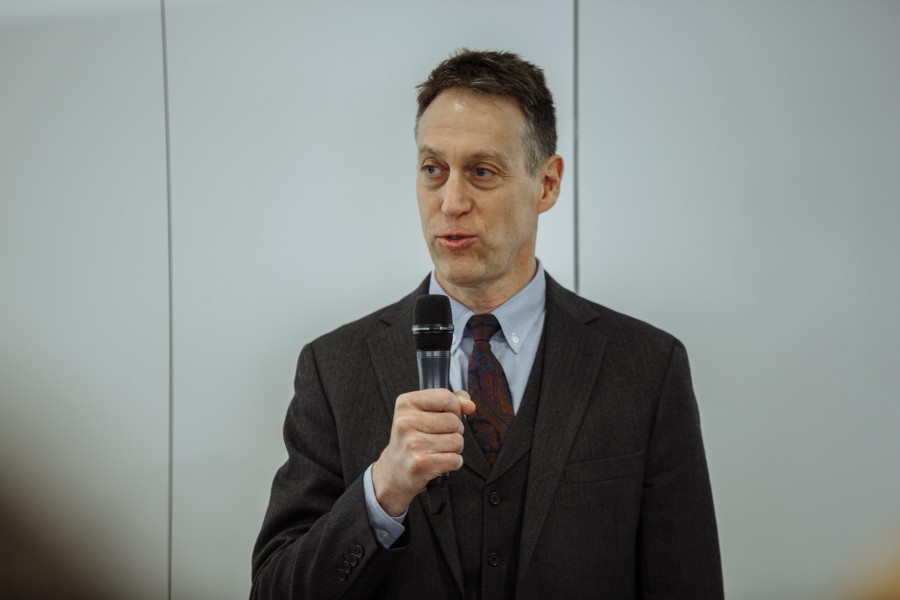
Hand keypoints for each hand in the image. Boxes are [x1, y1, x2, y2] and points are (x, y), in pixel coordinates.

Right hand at [372, 389, 475, 515]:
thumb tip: (470, 405)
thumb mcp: (425, 412)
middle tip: (439, 436)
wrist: (395, 469)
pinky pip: (455, 459)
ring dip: (454, 448)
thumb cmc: (414, 438)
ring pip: (457, 441)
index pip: (445, 397)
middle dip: (454, 431)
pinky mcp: (420, 463)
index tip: (446, 416)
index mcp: (406, 403)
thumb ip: (451, 402)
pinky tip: (439, 461)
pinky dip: (453, 462)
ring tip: (438, 449)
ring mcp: (412, 443)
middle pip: (454, 421)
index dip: (454, 408)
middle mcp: (406, 422)